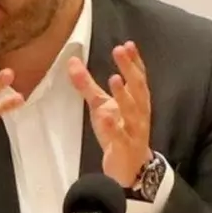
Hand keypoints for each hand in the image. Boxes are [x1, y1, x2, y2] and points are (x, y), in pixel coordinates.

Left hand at [68, 41, 151, 186]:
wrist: (129, 168)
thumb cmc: (117, 130)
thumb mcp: (100, 105)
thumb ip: (87, 84)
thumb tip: (72, 61)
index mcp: (136, 101)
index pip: (138, 77)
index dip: (134, 61)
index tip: (128, 45)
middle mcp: (139, 113)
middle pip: (138, 89)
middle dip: (130, 70)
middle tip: (120, 51)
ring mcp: (133, 130)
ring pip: (132, 112)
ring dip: (124, 95)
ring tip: (115, 79)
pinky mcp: (124, 147)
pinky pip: (120, 136)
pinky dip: (114, 127)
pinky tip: (105, 116)